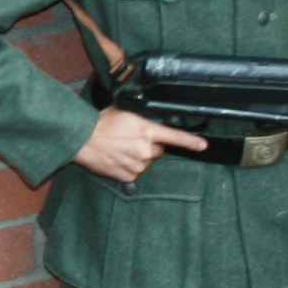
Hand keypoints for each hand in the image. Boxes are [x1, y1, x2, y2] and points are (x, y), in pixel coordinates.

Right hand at [71, 107, 206, 183]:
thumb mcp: (125, 111)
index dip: (191, 142)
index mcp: (147, 130)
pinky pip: (135, 172)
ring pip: (146, 162)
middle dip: (149, 146)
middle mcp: (146, 149)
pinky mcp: (129, 176)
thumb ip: (142, 117)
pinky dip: (129, 167)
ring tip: (121, 149)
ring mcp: (138, 164)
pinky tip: (118, 158)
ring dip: (138, 157)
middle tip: (131, 139)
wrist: (84, 139)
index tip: (203, 145)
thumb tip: (150, 119)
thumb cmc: (102, 123)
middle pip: (158, 150)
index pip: (175, 137)